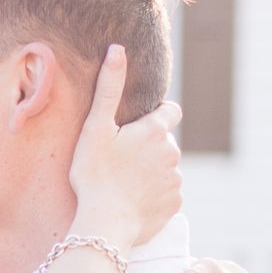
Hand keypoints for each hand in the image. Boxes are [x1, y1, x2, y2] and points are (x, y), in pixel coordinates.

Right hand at [67, 45, 182, 252]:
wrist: (105, 223)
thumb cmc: (95, 174)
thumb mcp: (96, 128)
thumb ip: (109, 88)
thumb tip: (117, 49)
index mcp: (156, 131)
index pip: (171, 111)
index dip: (157, 115)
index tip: (139, 126)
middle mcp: (172, 153)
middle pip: (165, 143)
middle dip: (150, 147)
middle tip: (122, 160)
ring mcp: (175, 181)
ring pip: (166, 169)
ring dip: (152, 172)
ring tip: (125, 183)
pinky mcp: (174, 205)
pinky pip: (166, 194)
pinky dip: (154, 195)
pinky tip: (133, 201)